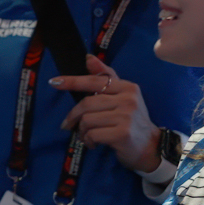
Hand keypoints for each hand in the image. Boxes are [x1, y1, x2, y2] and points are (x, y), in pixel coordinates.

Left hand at [53, 54, 160, 171]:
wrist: (150, 146)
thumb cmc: (131, 121)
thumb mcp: (122, 97)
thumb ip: (106, 77)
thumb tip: (88, 58)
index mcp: (127, 87)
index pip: (95, 81)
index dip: (73, 81)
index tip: (54, 82)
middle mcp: (128, 99)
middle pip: (87, 103)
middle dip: (74, 116)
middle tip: (69, 125)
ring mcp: (126, 117)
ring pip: (87, 120)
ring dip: (82, 131)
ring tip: (88, 136)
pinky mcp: (122, 134)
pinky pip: (92, 134)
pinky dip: (88, 141)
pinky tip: (94, 143)